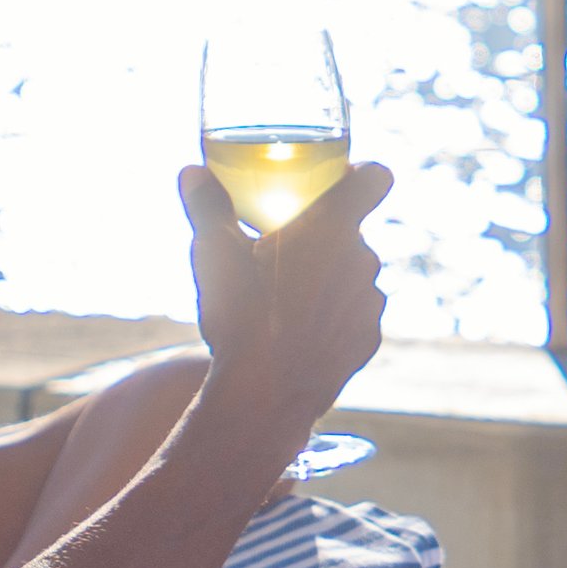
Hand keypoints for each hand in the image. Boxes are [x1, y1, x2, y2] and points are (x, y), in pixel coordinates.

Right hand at [179, 161, 392, 440]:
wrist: (264, 395)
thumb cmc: (240, 315)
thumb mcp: (213, 253)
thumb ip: (207, 205)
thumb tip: (191, 172)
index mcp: (332, 226)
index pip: (375, 178)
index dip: (361, 176)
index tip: (338, 183)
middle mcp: (363, 258)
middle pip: (352, 231)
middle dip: (324, 236)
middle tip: (282, 252)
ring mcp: (370, 302)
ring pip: (354, 274)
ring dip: (329, 278)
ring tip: (285, 298)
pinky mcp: (368, 339)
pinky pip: (354, 314)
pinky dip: (333, 316)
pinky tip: (299, 331)